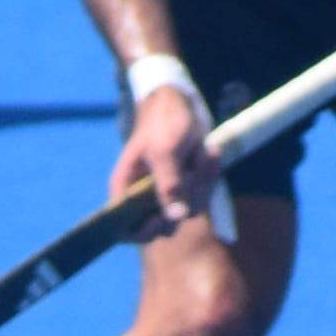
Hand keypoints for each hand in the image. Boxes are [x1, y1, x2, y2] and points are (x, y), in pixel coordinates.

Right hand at [117, 78, 217, 236]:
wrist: (184, 103)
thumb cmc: (164, 123)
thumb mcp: (165, 153)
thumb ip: (169, 186)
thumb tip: (176, 218)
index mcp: (126, 190)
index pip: (126, 230)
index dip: (143, 232)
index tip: (161, 220)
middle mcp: (144, 198)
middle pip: (165, 224)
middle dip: (185, 198)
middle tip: (193, 171)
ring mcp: (167, 195)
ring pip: (189, 211)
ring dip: (202, 183)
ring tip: (202, 152)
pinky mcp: (187, 190)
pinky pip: (203, 198)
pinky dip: (210, 177)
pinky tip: (207, 153)